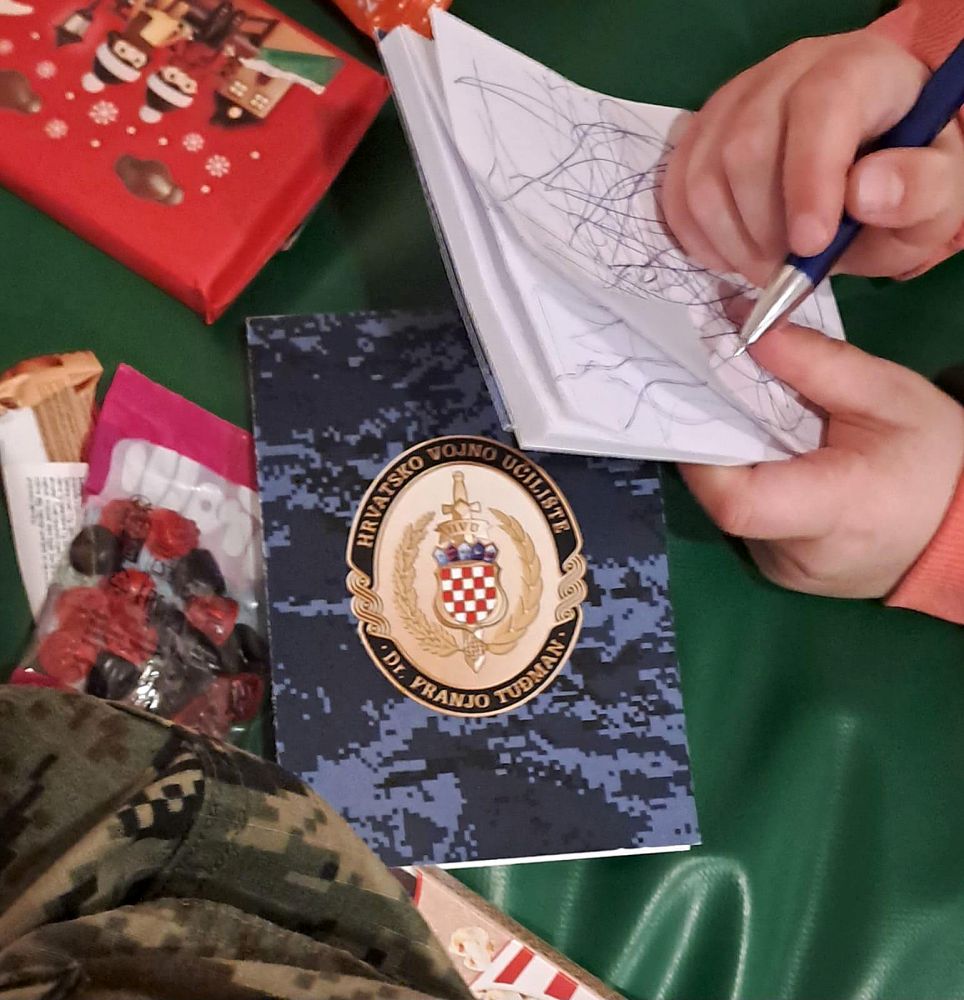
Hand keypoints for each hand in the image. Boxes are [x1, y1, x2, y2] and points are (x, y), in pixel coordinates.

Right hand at [662, 31, 963, 284]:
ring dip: (728, 240)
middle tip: (786, 274)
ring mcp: (733, 102)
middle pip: (746, 146)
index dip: (808, 180)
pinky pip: (676, 190)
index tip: (811, 246)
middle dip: (762, 228)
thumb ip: (920, 190)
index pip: (820, 107)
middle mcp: (786, 72)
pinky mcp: (700, 136)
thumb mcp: (939, 193)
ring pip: (702, 174)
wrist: (867, 169)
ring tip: (763, 267)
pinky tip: (730, 255)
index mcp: (858, 70)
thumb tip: (865, 193)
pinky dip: (695, 236)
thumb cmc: (903, 181)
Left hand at [680, 325, 963, 597]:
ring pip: (733, 508)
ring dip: (740, 464)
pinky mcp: (781, 570)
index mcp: (832, 512)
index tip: (702, 404)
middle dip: (722, 443)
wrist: (963, 530)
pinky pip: (750, 523)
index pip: (735, 502)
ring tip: (768, 429)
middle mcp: (798, 554)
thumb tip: (745, 328)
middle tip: (734, 400)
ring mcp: (785, 570)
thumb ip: (815, 362)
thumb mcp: (888, 393)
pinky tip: (780, 461)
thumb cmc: (934, 458)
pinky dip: (756, 486)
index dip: (703, 455)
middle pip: (725, 498)